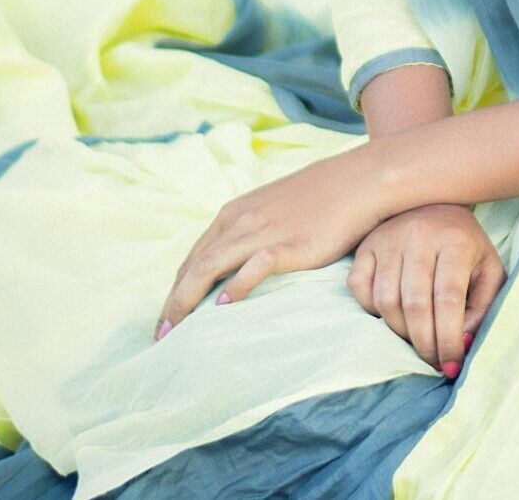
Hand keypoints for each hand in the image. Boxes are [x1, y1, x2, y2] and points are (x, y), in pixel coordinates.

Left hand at [153, 149, 381, 340]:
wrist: (357, 181)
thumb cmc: (318, 198)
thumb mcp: (272, 210)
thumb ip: (249, 233)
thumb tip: (233, 268)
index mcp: (234, 214)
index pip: (193, 258)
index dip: (175, 290)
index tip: (167, 320)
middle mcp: (241, 221)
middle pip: (195, 266)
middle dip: (174, 303)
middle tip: (161, 337)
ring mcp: (264, 232)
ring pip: (212, 266)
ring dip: (189, 300)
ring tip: (177, 332)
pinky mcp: (289, 245)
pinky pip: (254, 266)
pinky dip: (235, 286)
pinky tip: (224, 307)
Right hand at [346, 203, 506, 374]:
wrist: (435, 200)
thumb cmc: (465, 244)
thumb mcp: (488, 271)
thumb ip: (482, 310)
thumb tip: (460, 346)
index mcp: (455, 240)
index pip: (449, 299)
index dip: (448, 338)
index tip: (452, 364)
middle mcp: (419, 235)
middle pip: (415, 304)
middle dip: (424, 343)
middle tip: (433, 360)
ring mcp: (388, 238)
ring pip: (385, 301)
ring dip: (400, 331)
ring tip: (416, 336)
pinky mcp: (366, 245)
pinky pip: (360, 288)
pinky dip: (372, 309)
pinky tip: (392, 310)